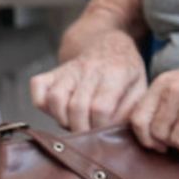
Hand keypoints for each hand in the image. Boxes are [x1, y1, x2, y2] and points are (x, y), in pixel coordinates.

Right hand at [29, 32, 148, 131]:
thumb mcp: (140, 88)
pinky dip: (42, 103)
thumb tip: (115, 133)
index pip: (101, 107)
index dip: (100, 126)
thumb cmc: (126, 72)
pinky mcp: (53, 71)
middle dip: (81, 129)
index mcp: (116, 73)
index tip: (103, 133)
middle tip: (88, 133)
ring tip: (74, 121)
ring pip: (55, 99)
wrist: (110, 45)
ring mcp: (69, 69)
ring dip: (61, 118)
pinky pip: (38, 88)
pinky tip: (58, 109)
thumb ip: (131, 111)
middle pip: (77, 107)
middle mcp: (91, 69)